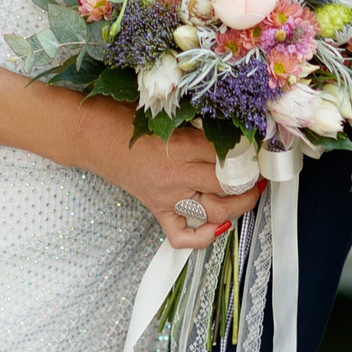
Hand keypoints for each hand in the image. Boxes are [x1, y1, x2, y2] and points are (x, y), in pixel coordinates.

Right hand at [66, 103, 262, 249]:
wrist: (91, 135)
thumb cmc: (125, 116)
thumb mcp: (166, 113)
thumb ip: (197, 124)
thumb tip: (232, 133)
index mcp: (180, 146)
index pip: (227, 154)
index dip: (248, 152)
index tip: (259, 148)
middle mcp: (176, 176)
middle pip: (226, 185)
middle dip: (250, 180)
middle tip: (260, 172)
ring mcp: (166, 197)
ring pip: (214, 211)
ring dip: (238, 207)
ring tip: (249, 194)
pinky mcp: (156, 209)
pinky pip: (181, 235)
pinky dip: (201, 238)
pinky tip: (216, 228)